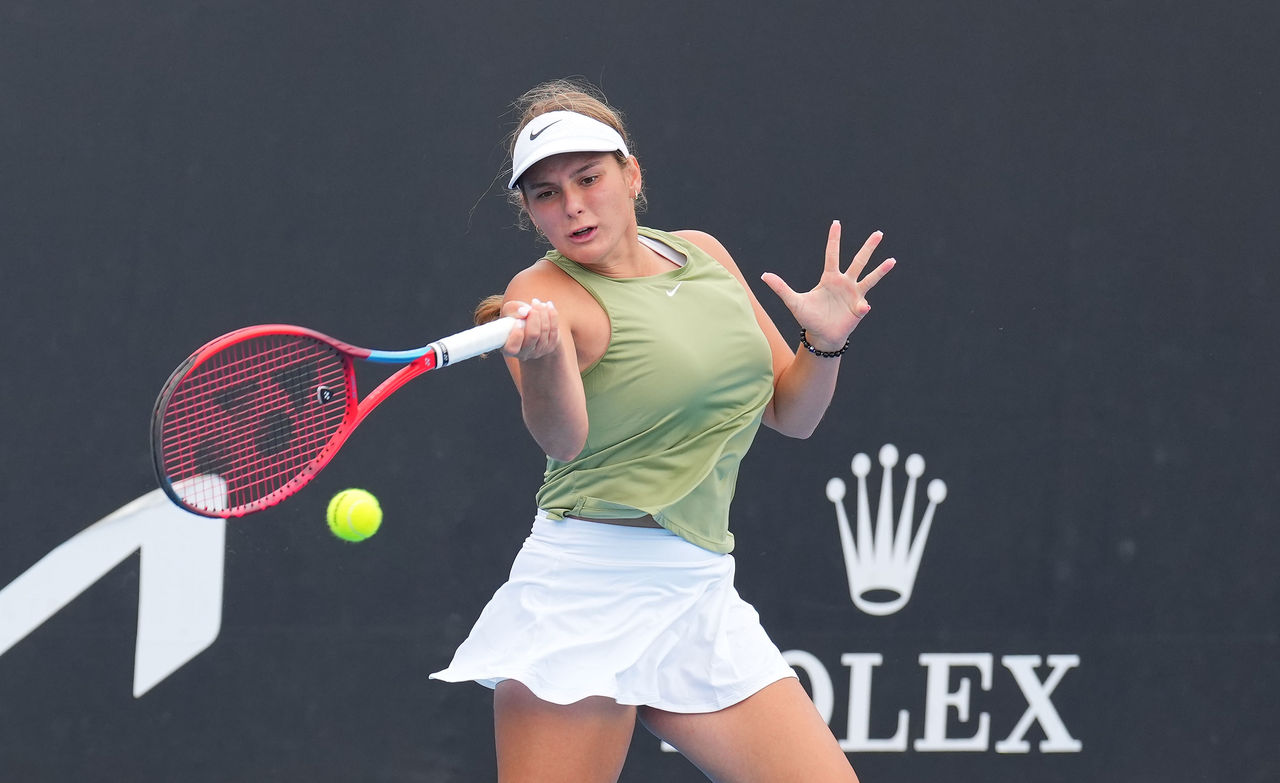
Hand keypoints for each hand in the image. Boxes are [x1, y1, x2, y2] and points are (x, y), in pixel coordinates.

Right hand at [501, 298, 560, 359]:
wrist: (528, 326)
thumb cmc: (514, 318)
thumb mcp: (508, 312)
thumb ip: (513, 309)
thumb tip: (526, 311)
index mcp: (508, 349)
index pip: (512, 347)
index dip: (517, 334)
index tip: (518, 321)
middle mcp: (524, 354)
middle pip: (533, 335)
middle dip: (534, 315)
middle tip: (532, 303)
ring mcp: (539, 351)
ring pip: (545, 329)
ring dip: (543, 311)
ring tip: (537, 303)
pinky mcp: (551, 346)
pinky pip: (554, 329)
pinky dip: (552, 314)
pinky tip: (548, 305)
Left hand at [760, 221, 894, 350]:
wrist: (821, 335)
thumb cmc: (808, 318)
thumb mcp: (793, 302)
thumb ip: (780, 287)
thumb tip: (763, 275)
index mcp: (829, 278)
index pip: (832, 254)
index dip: (834, 239)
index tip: (836, 223)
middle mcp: (845, 282)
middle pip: (858, 260)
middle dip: (868, 247)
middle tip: (878, 233)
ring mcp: (854, 294)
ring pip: (870, 278)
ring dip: (881, 270)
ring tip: (892, 260)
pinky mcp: (859, 307)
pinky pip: (863, 304)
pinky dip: (862, 306)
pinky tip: (862, 307)